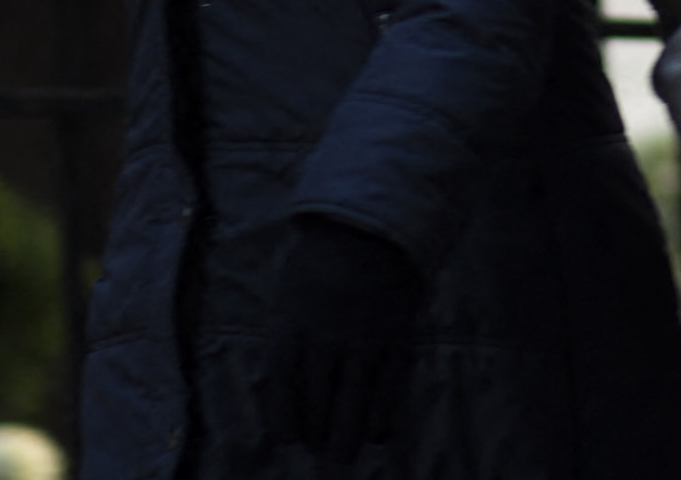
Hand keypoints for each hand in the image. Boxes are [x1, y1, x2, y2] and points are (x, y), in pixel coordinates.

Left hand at [264, 215, 422, 458]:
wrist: (373, 226)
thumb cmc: (321, 260)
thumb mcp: (289, 291)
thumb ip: (287, 335)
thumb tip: (285, 384)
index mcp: (292, 321)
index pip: (282, 383)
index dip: (283, 417)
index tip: (287, 438)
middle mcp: (327, 335)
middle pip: (318, 401)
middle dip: (318, 434)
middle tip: (319, 451)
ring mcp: (365, 338)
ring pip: (354, 402)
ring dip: (348, 436)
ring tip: (344, 454)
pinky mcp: (397, 338)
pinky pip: (390, 387)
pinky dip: (383, 416)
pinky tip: (377, 432)